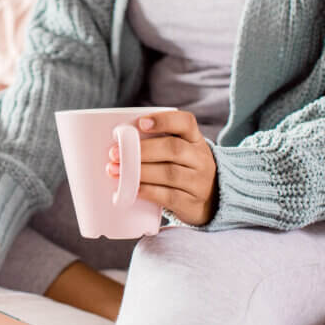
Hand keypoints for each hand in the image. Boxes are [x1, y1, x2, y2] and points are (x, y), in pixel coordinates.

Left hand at [105, 110, 217, 224]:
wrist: (211, 201)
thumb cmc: (182, 170)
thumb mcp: (179, 152)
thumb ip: (155, 143)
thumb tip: (115, 142)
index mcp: (195, 139)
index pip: (186, 122)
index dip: (163, 120)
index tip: (140, 123)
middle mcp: (201, 159)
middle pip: (173, 149)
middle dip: (141, 150)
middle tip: (114, 153)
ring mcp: (199, 182)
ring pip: (170, 173)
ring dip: (139, 172)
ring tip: (115, 171)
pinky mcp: (191, 204)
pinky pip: (169, 196)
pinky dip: (148, 191)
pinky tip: (132, 189)